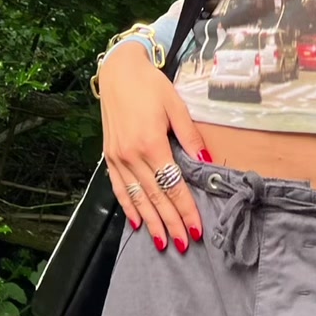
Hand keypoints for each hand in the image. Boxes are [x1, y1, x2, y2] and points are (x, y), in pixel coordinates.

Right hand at [98, 42, 211, 252]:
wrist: (118, 72)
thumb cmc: (151, 85)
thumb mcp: (176, 105)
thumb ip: (190, 134)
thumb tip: (206, 158)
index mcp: (152, 143)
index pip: (173, 185)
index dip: (185, 208)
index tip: (196, 228)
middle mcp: (132, 155)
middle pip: (155, 197)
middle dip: (171, 222)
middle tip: (184, 243)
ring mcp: (118, 157)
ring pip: (136, 198)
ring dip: (150, 222)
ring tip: (163, 242)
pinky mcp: (109, 156)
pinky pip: (119, 188)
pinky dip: (128, 207)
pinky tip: (136, 223)